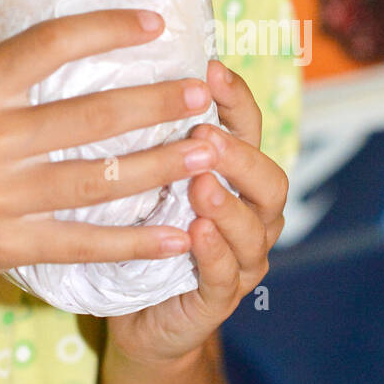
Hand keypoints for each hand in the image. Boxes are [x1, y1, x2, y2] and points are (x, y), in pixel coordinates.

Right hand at [0, 8, 218, 293]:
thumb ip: (12, 80)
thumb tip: (86, 47)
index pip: (52, 44)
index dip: (108, 29)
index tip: (157, 23)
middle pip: (92, 115)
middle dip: (157, 104)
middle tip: (202, 92)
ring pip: (99, 178)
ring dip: (161, 165)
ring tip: (206, 152)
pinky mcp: (8, 244)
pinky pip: (86, 241)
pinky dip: (136, 241)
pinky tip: (178, 234)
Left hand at [105, 57, 288, 368]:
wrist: (136, 317)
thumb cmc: (139, 230)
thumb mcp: (142, 175)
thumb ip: (147, 134)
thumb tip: (115, 67)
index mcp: (233, 176)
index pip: (248, 127)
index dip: (235, 98)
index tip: (209, 68)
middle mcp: (248, 214)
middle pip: (268, 178)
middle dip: (239, 154)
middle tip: (204, 135)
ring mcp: (240, 259)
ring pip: (255, 227)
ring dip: (228, 202)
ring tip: (200, 182)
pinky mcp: (219, 300)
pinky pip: (227, 275)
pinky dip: (215, 252)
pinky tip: (196, 232)